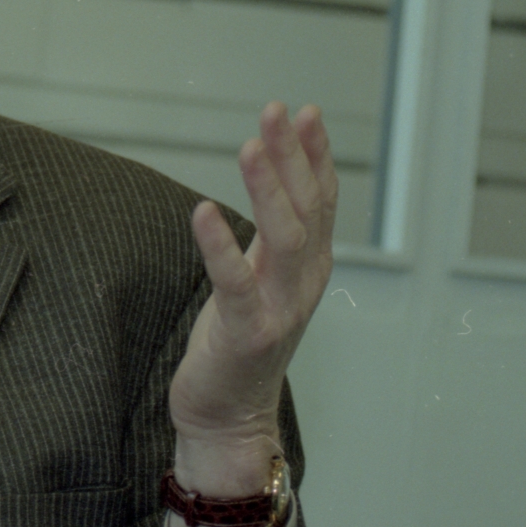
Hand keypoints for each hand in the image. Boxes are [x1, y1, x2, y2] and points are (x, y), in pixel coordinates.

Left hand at [168, 102, 335, 489]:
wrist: (230, 415)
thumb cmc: (239, 343)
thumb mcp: (263, 278)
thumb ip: (272, 236)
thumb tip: (270, 178)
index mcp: (309, 268)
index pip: (321, 200)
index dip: (315, 155)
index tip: (304, 112)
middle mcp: (303, 283)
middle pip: (307, 208)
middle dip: (293, 156)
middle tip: (276, 111)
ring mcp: (280, 308)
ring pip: (284, 238)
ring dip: (268, 190)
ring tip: (249, 147)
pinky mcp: (248, 332)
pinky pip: (236, 282)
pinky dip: (220, 245)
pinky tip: (203, 212)